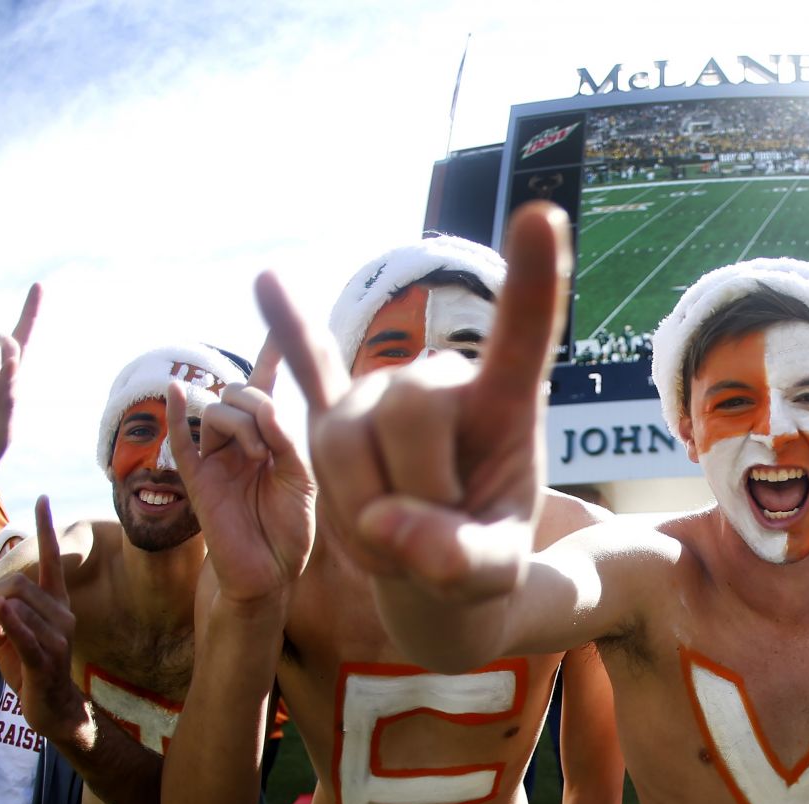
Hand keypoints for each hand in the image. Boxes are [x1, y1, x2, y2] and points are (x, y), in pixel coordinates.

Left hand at [0, 499, 90, 744]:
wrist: (54, 709)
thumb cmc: (29, 669)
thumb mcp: (4, 639)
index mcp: (55, 606)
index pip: (53, 561)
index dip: (46, 530)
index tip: (43, 499)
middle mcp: (62, 616)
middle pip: (16, 585)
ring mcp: (57, 638)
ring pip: (12, 608)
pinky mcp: (46, 660)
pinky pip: (24, 636)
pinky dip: (9, 626)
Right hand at [166, 344, 314, 604]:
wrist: (270, 572)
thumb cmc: (292, 529)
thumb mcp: (303, 481)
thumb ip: (288, 442)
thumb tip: (266, 407)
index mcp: (269, 437)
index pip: (265, 387)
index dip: (270, 356)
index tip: (280, 326)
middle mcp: (240, 440)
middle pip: (238, 393)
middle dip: (256, 405)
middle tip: (272, 443)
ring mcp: (215, 456)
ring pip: (217, 411)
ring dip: (240, 425)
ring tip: (258, 457)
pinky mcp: (195, 477)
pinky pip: (180, 439)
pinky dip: (177, 413)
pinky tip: (177, 392)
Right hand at [259, 202, 568, 601]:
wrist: (435, 585)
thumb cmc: (477, 565)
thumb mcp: (492, 579)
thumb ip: (465, 564)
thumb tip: (398, 530)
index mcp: (504, 405)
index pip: (523, 335)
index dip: (533, 281)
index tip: (541, 214)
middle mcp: (439, 383)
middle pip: (411, 412)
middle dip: (418, 490)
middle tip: (434, 539)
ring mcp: (381, 397)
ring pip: (346, 442)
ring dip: (362, 508)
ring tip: (391, 532)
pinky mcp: (333, 418)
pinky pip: (307, 370)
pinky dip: (288, 329)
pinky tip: (267, 280)